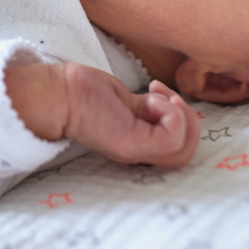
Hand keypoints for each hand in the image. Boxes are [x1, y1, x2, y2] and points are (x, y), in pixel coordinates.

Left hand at [59, 66, 200, 169]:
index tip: (162, 95)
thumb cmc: (87, 93)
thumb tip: (171, 104)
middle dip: (188, 120)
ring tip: (157, 98)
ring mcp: (136, 152)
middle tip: (165, 97)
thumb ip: (150, 111)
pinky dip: (172, 114)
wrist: (61, 92)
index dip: (182, 122)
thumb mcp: (130, 104)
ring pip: (185, 150)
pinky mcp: (133, 145)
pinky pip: (174, 137)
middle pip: (186, 155)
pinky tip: (151, 99)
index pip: (178, 151)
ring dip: (181, 116)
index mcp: (138, 146)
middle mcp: (138, 154)